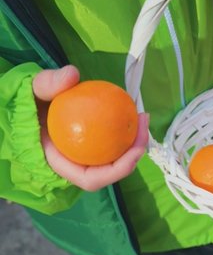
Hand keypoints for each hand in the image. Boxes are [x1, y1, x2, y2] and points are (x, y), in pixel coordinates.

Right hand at [33, 65, 148, 191]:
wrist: (30, 104)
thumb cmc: (28, 103)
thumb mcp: (32, 91)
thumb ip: (47, 84)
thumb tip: (72, 75)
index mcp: (61, 164)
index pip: (91, 179)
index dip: (116, 171)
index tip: (134, 151)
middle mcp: (77, 164)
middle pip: (112, 169)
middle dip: (133, 152)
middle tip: (143, 122)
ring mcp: (87, 155)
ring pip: (116, 155)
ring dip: (133, 140)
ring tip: (143, 116)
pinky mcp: (95, 143)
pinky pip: (113, 140)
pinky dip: (124, 129)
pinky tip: (134, 111)